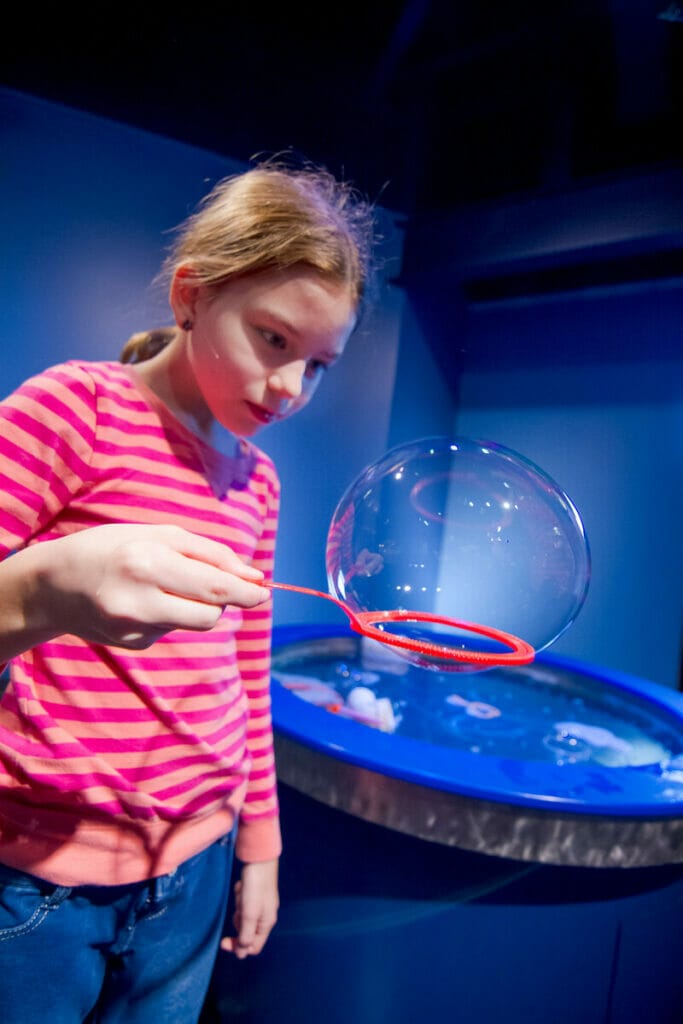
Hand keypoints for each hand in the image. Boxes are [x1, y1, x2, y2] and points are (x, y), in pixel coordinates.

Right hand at [29, 523, 269, 648]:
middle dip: (226, 600)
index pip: (214, 587)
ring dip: (199, 605)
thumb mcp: (159, 535)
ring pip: (194, 624)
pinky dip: (171, 614)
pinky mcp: (131, 646)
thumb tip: (254, 576)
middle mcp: (139, 602)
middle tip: (228, 585)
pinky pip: (172, 630)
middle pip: (211, 614)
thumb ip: (209, 553)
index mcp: (147, 564)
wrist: (52, 584)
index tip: (266, 590)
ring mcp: (133, 630)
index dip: (246, 591)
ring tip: (170, 585)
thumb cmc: (112, 547)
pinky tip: (144, 602)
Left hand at [221, 859, 278, 958]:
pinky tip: (242, 887)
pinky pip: (243, 902)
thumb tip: (241, 955)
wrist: (259, 859)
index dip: (238, 947)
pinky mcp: (256, 894)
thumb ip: (246, 936)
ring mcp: (261, 905)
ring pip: (243, 916)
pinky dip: (240, 896)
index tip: (223, 941)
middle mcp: (265, 916)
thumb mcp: (250, 915)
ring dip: (239, 907)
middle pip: (246, 931)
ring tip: (242, 893)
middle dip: (238, 921)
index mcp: (266, 924)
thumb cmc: (255, 888)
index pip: (252, 947)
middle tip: (238, 907)